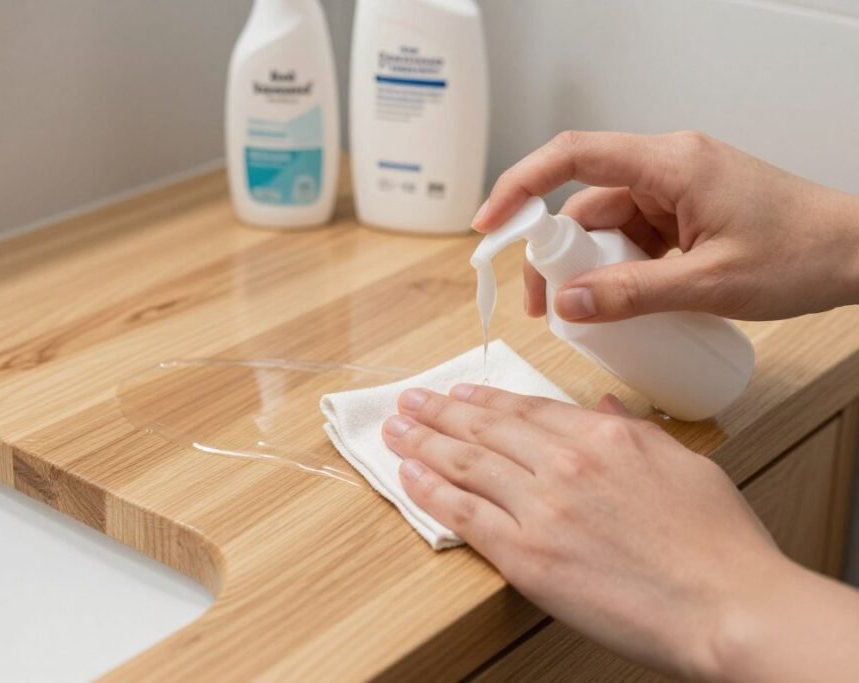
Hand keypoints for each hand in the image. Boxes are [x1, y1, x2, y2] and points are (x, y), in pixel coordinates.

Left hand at [382, 384, 785, 680]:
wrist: (727, 606)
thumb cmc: (718, 543)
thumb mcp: (684, 463)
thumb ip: (635, 431)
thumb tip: (606, 407)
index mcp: (604, 436)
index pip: (527, 408)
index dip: (484, 399)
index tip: (459, 392)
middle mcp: (565, 463)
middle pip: (485, 428)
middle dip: (440, 411)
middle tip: (410, 400)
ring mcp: (542, 508)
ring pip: (465, 463)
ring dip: (422, 442)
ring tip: (395, 428)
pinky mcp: (526, 556)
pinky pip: (464, 514)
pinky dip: (429, 490)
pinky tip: (407, 474)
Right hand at [472, 131, 858, 321]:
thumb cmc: (803, 255)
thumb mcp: (709, 284)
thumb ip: (630, 294)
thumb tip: (567, 304)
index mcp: (671, 165)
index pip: (574, 156)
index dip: (521, 185)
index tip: (490, 223)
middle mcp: (668, 168)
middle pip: (584, 203)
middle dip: (557, 254)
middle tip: (546, 306)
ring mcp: (677, 191)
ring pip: (608, 226)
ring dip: (592, 268)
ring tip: (590, 315)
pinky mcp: (686, 213)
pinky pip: (635, 238)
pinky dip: (621, 269)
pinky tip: (625, 303)